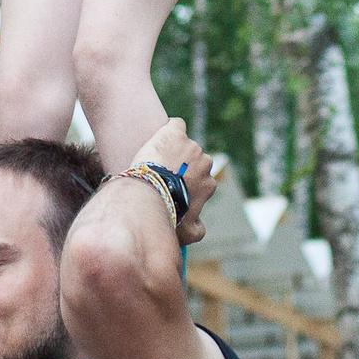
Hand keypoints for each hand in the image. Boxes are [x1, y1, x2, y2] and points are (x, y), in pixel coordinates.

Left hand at [129, 118, 217, 244]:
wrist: (150, 192)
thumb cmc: (168, 213)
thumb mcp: (186, 232)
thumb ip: (198, 231)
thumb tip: (201, 228)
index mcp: (208, 184)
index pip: (198, 181)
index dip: (183, 185)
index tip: (169, 189)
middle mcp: (205, 163)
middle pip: (192, 162)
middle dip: (179, 168)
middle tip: (159, 177)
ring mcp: (191, 146)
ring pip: (182, 146)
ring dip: (171, 151)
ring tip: (152, 162)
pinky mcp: (175, 132)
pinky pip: (175, 125)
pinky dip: (168, 130)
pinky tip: (157, 138)